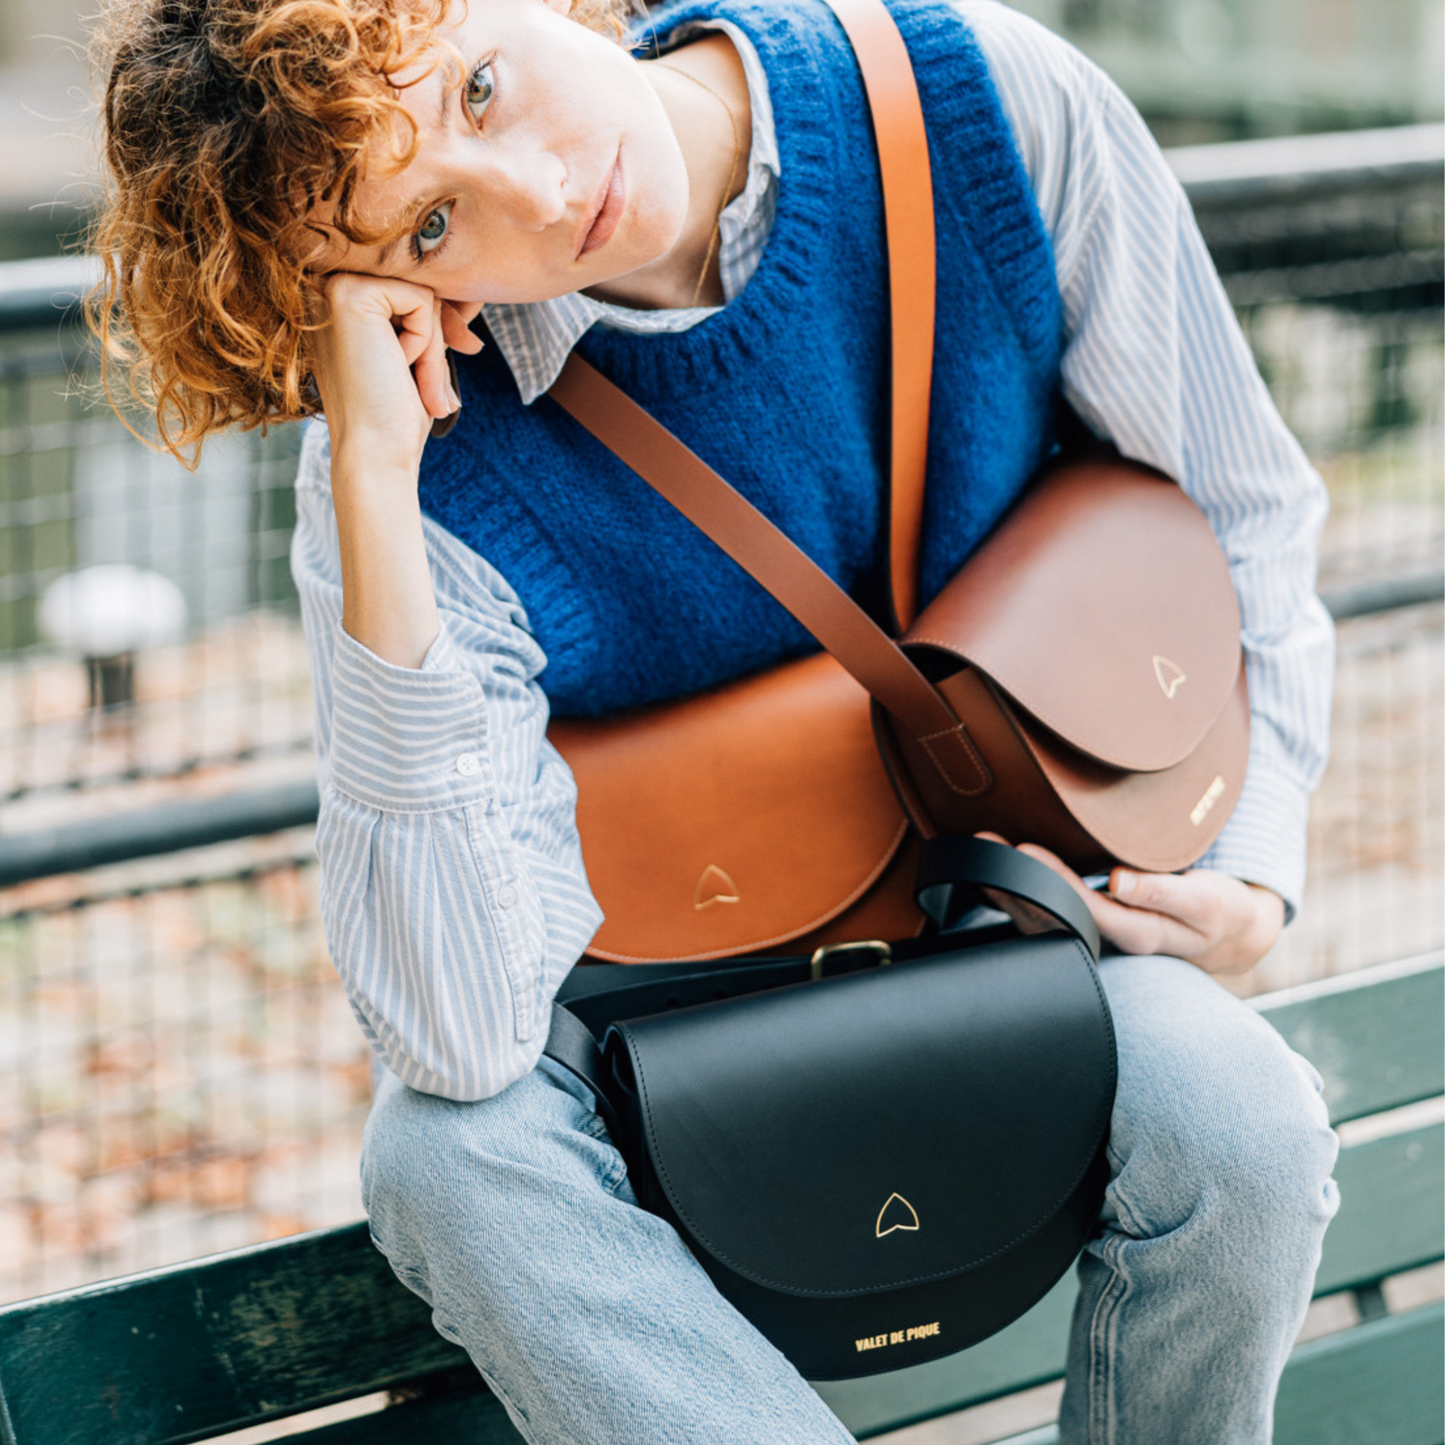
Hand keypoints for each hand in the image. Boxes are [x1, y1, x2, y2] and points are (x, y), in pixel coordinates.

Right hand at [309, 272, 483, 474]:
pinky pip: (423, 300)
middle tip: (428, 392)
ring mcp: (332, 286)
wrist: (375, 455)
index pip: (409, 292)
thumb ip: (423, 315)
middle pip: (418, 287)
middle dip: (436, 341)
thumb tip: (464, 292)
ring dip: (432, 348)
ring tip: (411, 385)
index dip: (433, 334)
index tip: (432, 380)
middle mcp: (327, 288)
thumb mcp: (413, 354)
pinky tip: (399, 370)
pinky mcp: (348, 294)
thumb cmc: (394, 417)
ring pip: (423, 293)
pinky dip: (427, 344)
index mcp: (337, 304)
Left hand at [975, 833, 1283, 975]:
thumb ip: (1162, 891)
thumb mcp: (1203, 900)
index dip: (1051, 880)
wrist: (1225, 934)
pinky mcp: (1090, 924)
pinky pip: (1046, 912)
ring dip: (1008, 886)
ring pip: (1041, 917)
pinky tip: (996, 872)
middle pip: (1050, 915)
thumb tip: (1120, 881)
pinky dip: (1019, 892)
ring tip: (980, 853)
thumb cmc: (1215, 910)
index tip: (1024, 851)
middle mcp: (1108, 939)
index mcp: (1135, 933)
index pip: (1082, 907)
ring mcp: (1096, 934)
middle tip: (984, 845)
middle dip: (1013, 882)